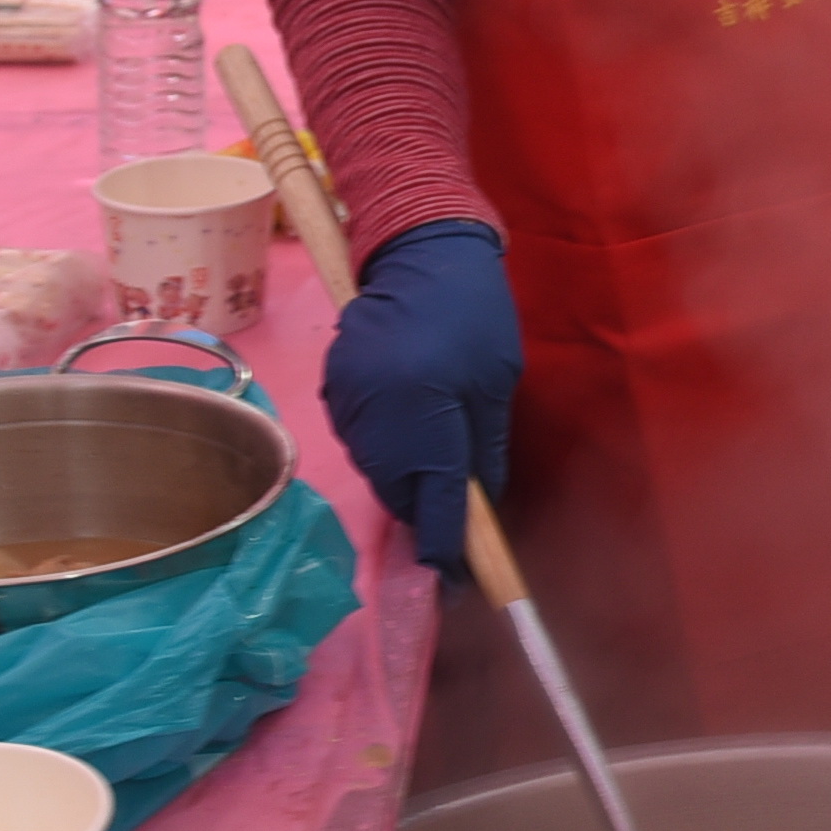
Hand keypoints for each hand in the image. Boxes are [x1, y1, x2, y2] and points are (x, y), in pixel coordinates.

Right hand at [320, 220, 522, 571]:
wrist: (416, 249)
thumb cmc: (474, 313)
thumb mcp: (497, 384)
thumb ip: (484, 451)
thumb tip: (478, 511)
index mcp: (426, 414)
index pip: (435, 503)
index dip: (447, 547)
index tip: (459, 580)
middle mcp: (378, 418)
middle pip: (400, 493)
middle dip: (427, 506)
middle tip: (455, 507)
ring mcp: (347, 405)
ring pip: (379, 470)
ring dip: (406, 474)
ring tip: (434, 448)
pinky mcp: (333, 390)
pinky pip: (362, 439)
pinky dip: (386, 443)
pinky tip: (407, 417)